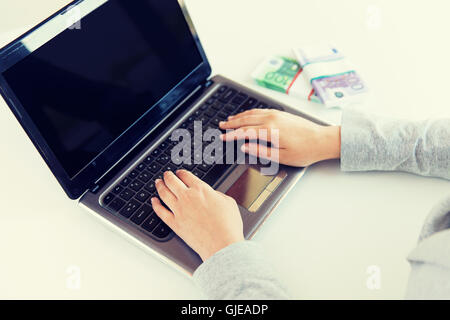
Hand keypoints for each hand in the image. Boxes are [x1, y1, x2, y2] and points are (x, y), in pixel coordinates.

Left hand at [151, 170, 243, 261]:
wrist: (222, 244)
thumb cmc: (228, 226)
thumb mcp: (228, 202)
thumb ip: (217, 194)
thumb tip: (211, 194)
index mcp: (201, 189)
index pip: (186, 175)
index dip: (181, 172)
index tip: (179, 173)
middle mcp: (187, 197)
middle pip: (172, 181)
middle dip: (168, 176)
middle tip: (166, 174)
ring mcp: (179, 210)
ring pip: (164, 193)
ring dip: (159, 186)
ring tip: (158, 182)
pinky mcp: (174, 224)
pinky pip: (160, 212)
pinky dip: (155, 205)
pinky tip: (153, 201)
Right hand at [219, 109, 340, 166]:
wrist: (323, 140)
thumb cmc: (305, 150)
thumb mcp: (282, 157)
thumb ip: (261, 151)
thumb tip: (246, 147)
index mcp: (270, 131)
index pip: (245, 132)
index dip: (231, 135)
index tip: (222, 137)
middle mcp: (272, 119)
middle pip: (246, 120)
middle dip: (232, 123)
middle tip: (221, 126)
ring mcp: (277, 114)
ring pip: (252, 113)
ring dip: (239, 117)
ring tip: (230, 120)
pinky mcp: (282, 113)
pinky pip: (261, 111)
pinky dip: (250, 113)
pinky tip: (247, 115)